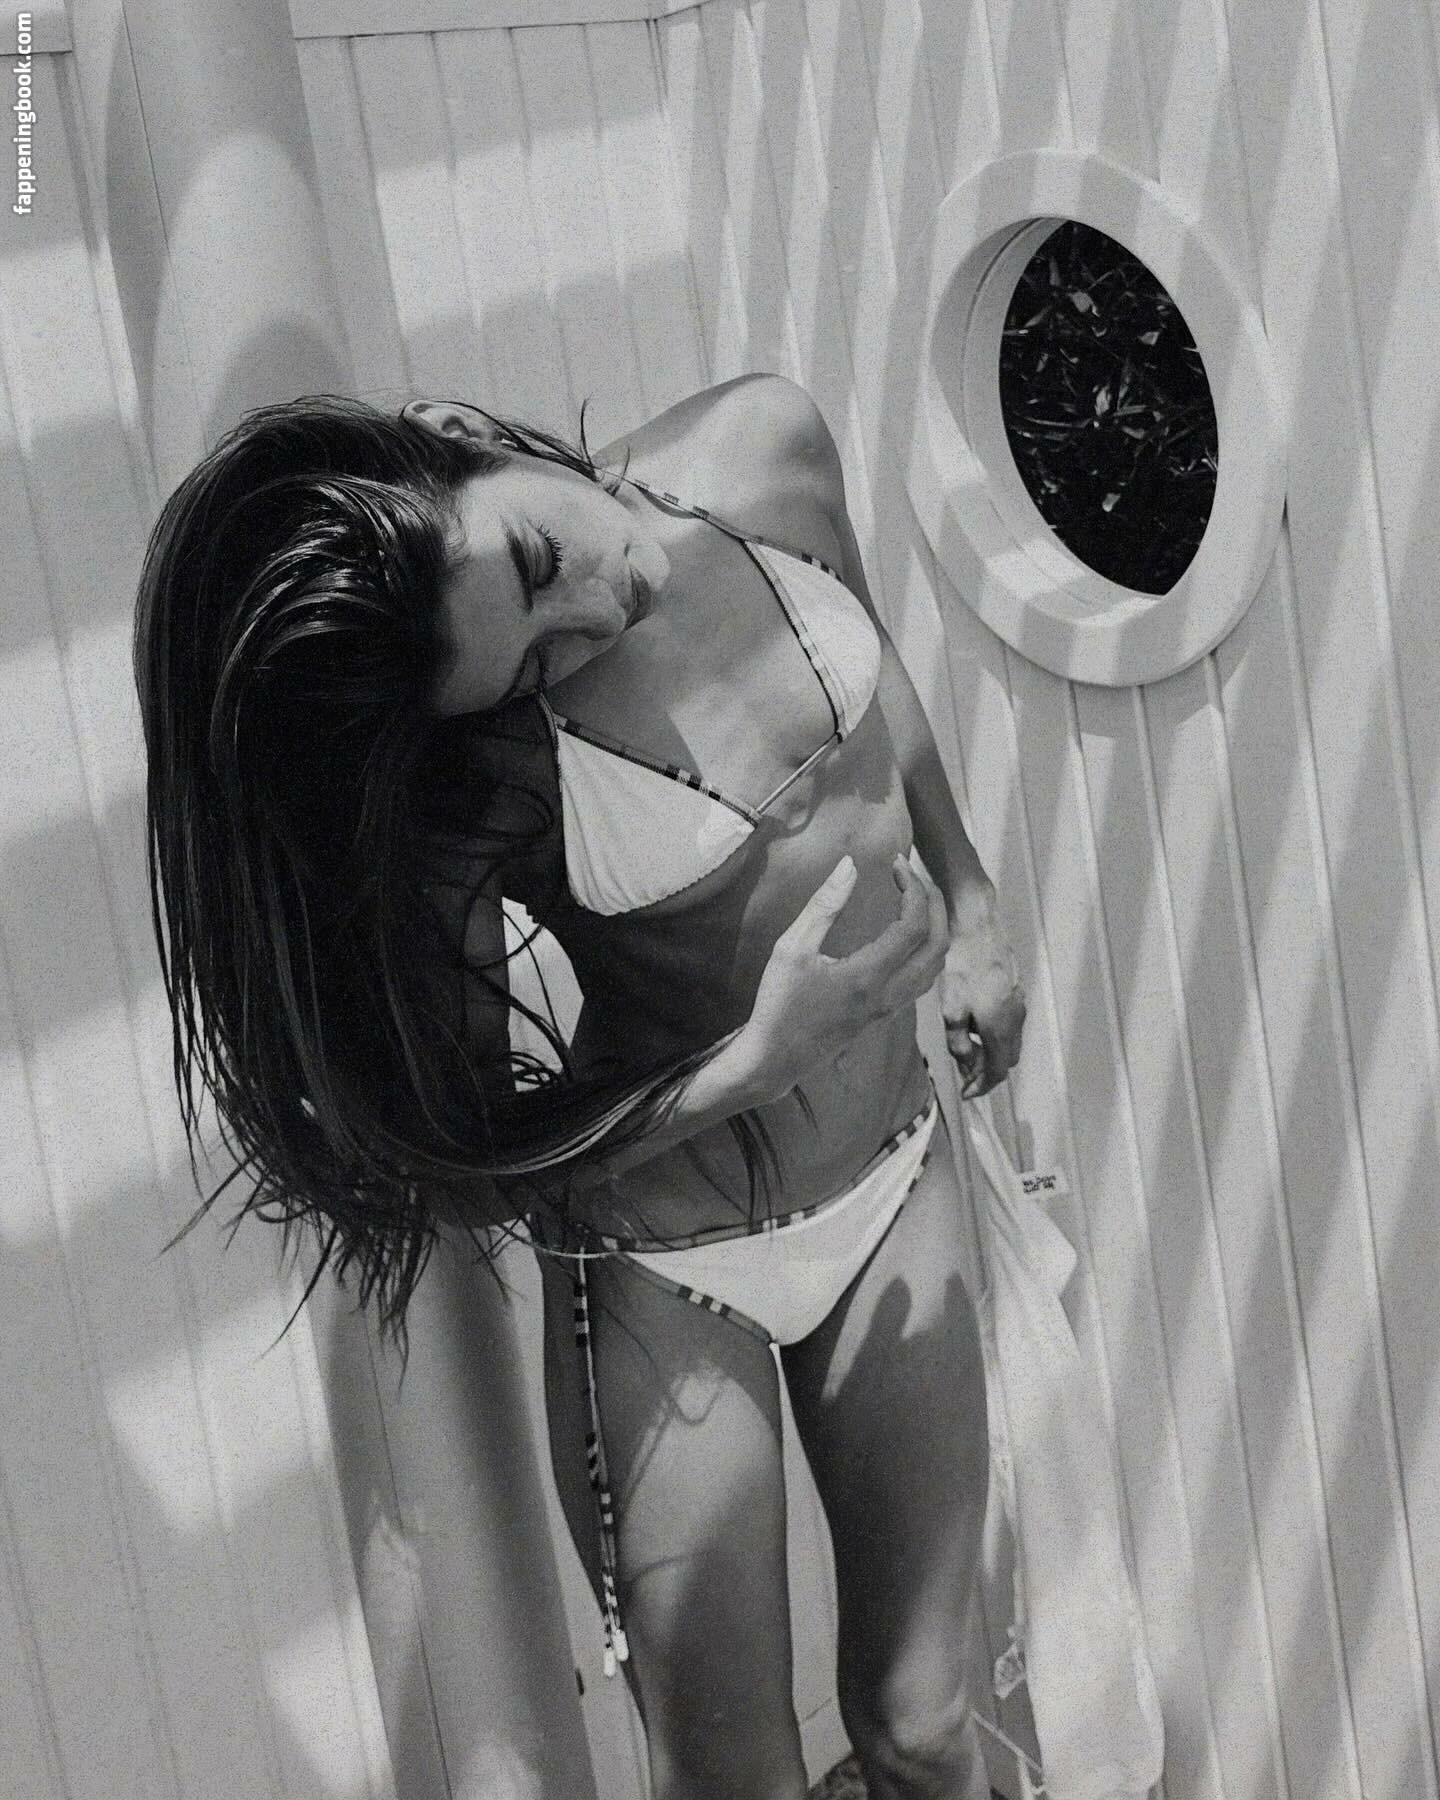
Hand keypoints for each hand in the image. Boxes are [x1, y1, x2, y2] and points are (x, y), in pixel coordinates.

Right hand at [741, 853, 949, 1103]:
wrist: (774, 1059)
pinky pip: (923, 979)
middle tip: (913, 875)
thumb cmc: (778, 1005)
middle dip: (933, 903)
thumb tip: (849, 865)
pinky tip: (906, 933)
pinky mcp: (884, 1015)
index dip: (913, 888)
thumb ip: (824, 906)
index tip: (896, 864)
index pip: (914, 926)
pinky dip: (926, 949)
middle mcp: (888, 994)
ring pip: (935, 966)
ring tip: (915, 898)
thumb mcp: (791, 949)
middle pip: (938, 944)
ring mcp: (889, 1008)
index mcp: (868, 976)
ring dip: (935, 927)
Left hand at [941, 889, 1025, 1097]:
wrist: (977, 928)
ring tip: (967, 1047)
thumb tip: (967, 1064)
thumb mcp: (951, 1010)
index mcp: (1000, 1028)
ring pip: (1010, 1041)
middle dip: (987, 1071)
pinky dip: (996, 1034)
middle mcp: (1016, 1020)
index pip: (997, 1072)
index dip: (982, 1087)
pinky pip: (1011, 1024)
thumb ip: (959, 1043)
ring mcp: (1020, 1004)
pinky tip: (976, 1023)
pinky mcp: (1017, 990)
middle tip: (964, 1071)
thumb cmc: (961, 967)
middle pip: (1006, 1060)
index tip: (966, 1093)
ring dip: (991, 1052)